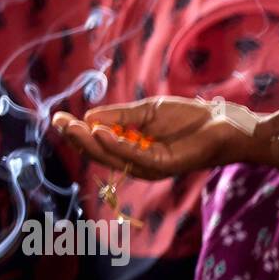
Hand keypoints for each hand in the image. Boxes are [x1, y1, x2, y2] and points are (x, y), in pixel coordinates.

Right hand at [53, 97, 255, 178]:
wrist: (220, 123)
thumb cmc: (187, 118)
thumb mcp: (146, 112)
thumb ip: (119, 117)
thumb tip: (88, 118)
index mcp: (133, 150)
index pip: (99, 144)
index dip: (78, 132)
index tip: (58, 118)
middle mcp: (139, 163)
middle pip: (102, 154)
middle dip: (79, 139)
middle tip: (60, 123)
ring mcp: (151, 166)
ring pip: (114, 158)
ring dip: (92, 143)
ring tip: (74, 127)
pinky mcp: (165, 166)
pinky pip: (135, 157)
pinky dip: (117, 146)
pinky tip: (101, 133)